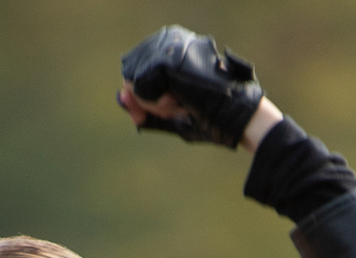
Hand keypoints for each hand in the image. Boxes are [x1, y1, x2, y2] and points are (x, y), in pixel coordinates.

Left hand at [117, 27, 277, 149]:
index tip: (160, 113)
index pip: (136, 71)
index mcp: (174, 48)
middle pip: (132, 75)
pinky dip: (154, 104)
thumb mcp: (171, 115)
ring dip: (152, 104)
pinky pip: (140, 86)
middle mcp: (171, 41)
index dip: (140, 99)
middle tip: (177, 108)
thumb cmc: (211, 118)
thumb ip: (143, 107)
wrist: (237, 117)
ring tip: (180, 106)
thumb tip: (119, 97)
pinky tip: (178, 103)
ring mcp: (170, 47)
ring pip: (135, 81)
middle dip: (146, 102)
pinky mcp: (169, 58)